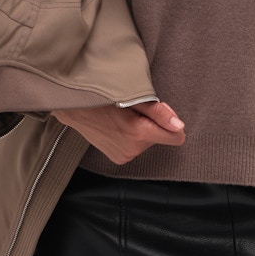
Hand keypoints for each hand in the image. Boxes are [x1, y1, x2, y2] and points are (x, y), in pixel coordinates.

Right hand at [50, 101, 185, 164]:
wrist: (75, 107)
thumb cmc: (104, 96)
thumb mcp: (134, 97)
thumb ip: (160, 113)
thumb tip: (179, 126)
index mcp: (139, 133)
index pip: (176, 138)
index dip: (172, 124)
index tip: (158, 114)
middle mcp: (133, 149)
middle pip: (161, 138)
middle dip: (152, 124)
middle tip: (133, 111)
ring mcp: (125, 156)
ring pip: (148, 142)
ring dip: (140, 131)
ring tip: (122, 118)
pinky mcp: (119, 159)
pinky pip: (136, 147)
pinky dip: (131, 138)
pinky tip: (118, 128)